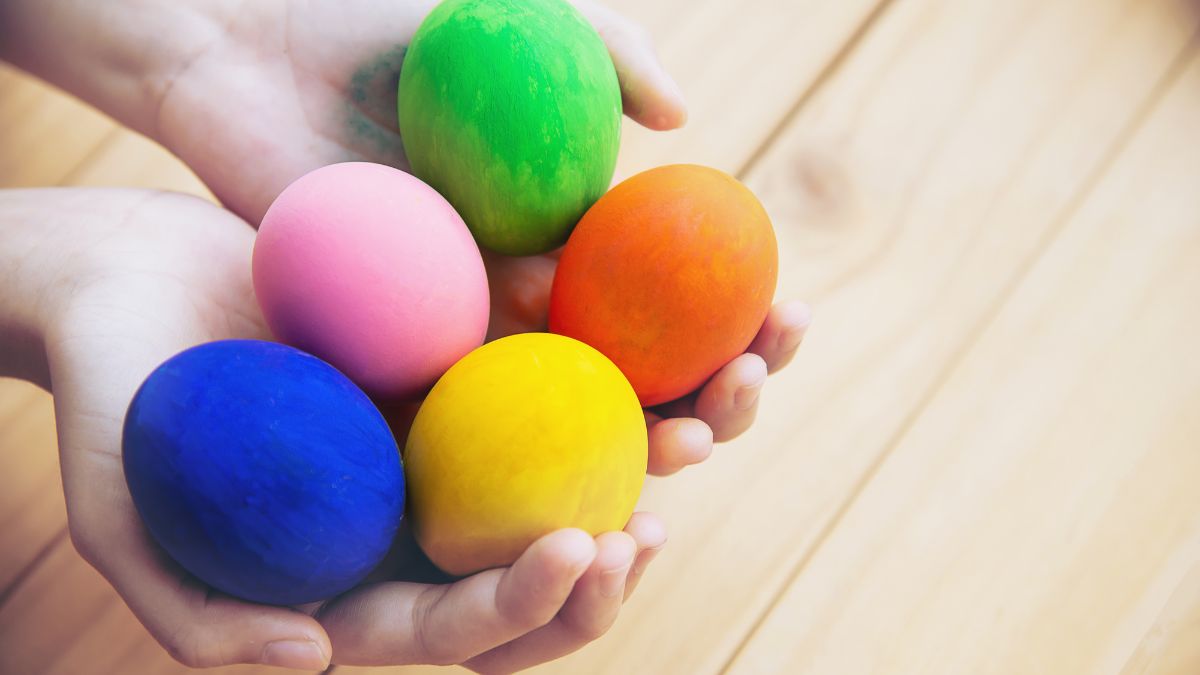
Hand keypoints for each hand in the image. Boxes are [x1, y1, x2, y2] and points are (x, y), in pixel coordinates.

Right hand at [3, 187, 664, 670]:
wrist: (127, 277)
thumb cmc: (110, 397)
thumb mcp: (118, 512)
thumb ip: (197, 614)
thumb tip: (310, 665)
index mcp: (359, 580)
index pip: (458, 626)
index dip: (523, 607)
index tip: (577, 548)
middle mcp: (419, 520)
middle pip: (534, 572)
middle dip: (607, 568)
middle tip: (651, 526)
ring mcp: (452, 441)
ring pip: (567, 472)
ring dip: (650, 458)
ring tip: (714, 421)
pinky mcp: (468, 358)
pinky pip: (555, 370)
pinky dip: (619, 364)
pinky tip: (674, 339)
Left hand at [151, 0, 808, 470]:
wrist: (243, 51)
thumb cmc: (377, 27)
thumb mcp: (517, 21)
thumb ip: (608, 51)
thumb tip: (683, 119)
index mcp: (562, 223)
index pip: (670, 290)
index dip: (737, 315)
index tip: (786, 322)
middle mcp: (521, 283)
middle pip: (634, 365)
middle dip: (705, 395)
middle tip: (741, 401)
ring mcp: (457, 322)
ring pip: (561, 408)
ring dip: (631, 440)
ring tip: (687, 450)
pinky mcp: (385, 348)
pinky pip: (459, 402)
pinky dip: (516, 438)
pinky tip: (572, 456)